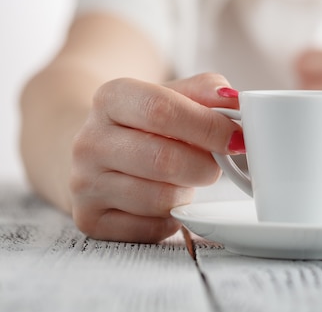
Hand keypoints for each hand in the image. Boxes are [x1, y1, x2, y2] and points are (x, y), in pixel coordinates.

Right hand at [70, 74, 241, 242]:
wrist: (97, 150)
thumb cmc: (145, 123)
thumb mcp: (173, 95)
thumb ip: (207, 91)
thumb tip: (235, 101)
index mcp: (110, 98)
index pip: (161, 110)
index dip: (208, 126)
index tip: (237, 138)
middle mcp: (89, 141)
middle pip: (163, 160)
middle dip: (205, 166)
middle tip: (217, 164)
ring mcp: (84, 183)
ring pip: (160, 199)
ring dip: (187, 192)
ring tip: (184, 178)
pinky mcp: (90, 220)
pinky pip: (153, 228)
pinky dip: (172, 218)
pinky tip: (165, 200)